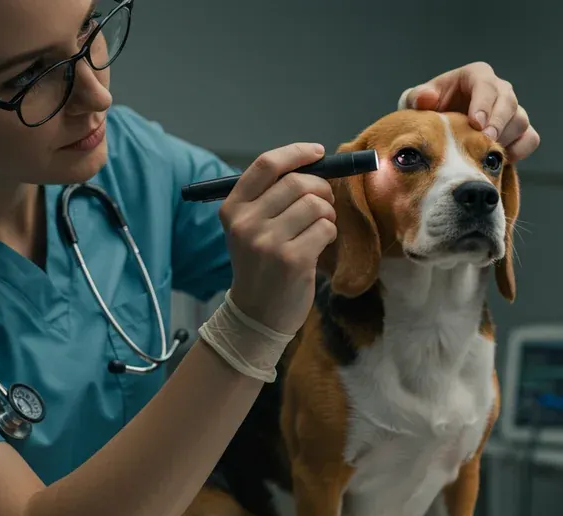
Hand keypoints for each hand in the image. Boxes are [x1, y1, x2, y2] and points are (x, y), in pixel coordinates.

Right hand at [218, 143, 337, 334]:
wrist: (257, 315)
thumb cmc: (261, 265)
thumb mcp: (250, 229)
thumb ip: (271, 197)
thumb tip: (314, 164)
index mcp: (233, 209)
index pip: (266, 165)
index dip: (297, 153)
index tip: (318, 153)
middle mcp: (246, 223)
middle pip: (297, 182)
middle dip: (321, 188)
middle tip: (325, 202)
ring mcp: (268, 242)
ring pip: (316, 205)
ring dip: (327, 213)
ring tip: (320, 227)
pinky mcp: (292, 260)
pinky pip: (326, 228)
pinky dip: (330, 233)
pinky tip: (319, 246)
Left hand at [400, 61, 539, 162]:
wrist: (442, 132)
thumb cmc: (430, 111)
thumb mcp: (415, 102)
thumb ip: (416, 97)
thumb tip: (426, 98)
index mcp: (475, 76)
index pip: (485, 84)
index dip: (483, 103)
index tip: (475, 123)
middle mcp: (498, 90)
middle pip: (509, 101)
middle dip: (498, 122)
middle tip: (485, 140)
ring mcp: (512, 111)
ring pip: (521, 120)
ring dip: (507, 137)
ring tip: (488, 151)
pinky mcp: (519, 131)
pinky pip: (530, 138)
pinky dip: (520, 150)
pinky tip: (502, 160)